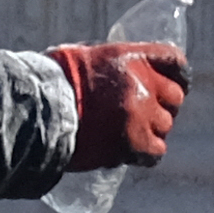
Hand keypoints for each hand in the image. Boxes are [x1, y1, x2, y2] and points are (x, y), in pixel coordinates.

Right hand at [49, 42, 190, 171]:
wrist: (37, 111)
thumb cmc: (50, 83)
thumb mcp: (79, 58)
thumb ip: (105, 65)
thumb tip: (111, 74)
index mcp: (130, 58)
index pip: (174, 61)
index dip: (176, 74)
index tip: (173, 82)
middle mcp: (143, 85)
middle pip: (174, 97)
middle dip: (162, 105)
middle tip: (144, 114)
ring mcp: (141, 115)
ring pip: (165, 126)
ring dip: (150, 130)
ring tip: (127, 135)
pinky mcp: (135, 143)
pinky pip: (156, 152)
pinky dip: (145, 154)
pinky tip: (130, 153)